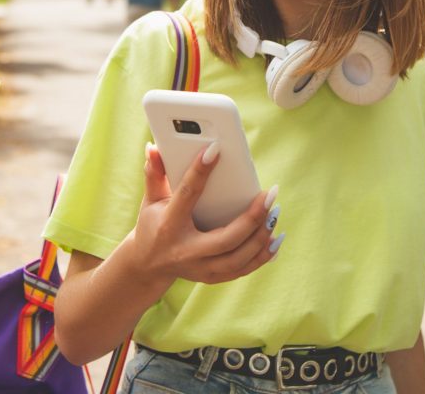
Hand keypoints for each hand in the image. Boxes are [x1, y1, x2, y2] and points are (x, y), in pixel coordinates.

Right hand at [127, 144, 280, 289]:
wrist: (148, 266)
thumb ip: (154, 173)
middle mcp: (186, 251)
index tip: (216, 149)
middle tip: (270, 194)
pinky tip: (276, 237)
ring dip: (262, 236)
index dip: (200, 171)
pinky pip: (244, 269)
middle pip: (226, 238)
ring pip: (239, 258)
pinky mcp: (212, 277)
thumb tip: (153, 147)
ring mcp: (201, 268)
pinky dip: (263, 255)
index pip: (187, 195)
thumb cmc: (152, 224)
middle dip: (252, 217)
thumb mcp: (150, 200)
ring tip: (275, 211)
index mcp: (169, 226)